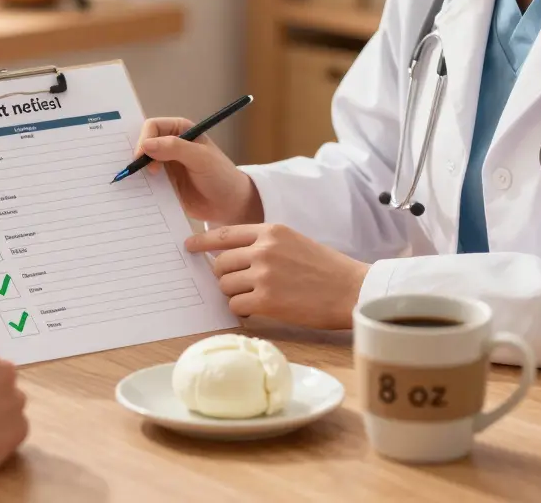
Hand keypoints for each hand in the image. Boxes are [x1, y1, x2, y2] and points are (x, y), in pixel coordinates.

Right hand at [134, 117, 262, 225]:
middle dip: (135, 154)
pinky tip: (138, 192)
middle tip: (133, 170)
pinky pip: (146, 181)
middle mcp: (170, 144)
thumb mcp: (201, 159)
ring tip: (132, 181)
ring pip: (142, 163)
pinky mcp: (163, 182)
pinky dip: (140, 185)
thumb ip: (175, 148)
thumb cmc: (221, 176)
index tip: (141, 157)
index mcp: (180, 130)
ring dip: (136, 171)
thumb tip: (146, 145)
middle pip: (143, 143)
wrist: (229, 205)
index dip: (144, 139)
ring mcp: (166, 164)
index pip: (153, 127)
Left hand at [186, 224, 369, 328]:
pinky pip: (235, 305)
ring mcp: (263, 275)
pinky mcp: (266, 301)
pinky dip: (242, 310)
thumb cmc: (325, 269)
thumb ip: (263, 244)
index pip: (224, 233)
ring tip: (255, 297)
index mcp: (271, 231)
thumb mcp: (294, 242)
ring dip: (234, 294)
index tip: (189, 246)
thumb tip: (229, 256)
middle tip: (238, 284)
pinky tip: (257, 310)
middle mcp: (263, 249)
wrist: (352, 290)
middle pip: (220, 263)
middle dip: (224, 276)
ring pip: (225, 285)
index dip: (202, 241)